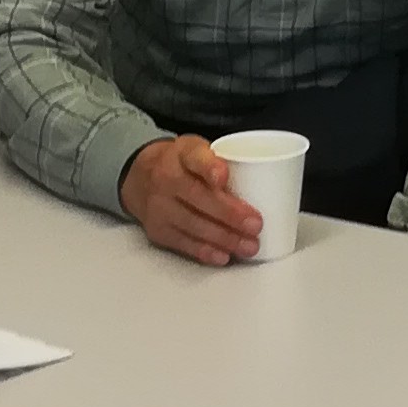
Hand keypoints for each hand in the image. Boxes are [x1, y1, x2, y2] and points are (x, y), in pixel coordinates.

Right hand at [119, 137, 263, 266]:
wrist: (142, 177)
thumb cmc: (185, 164)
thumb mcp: (200, 150)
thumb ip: (224, 163)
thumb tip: (266, 186)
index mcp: (183, 153)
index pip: (195, 156)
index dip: (209, 166)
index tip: (223, 176)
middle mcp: (166, 178)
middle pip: (197, 196)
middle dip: (229, 213)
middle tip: (256, 225)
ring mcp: (159, 206)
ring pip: (193, 224)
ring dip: (224, 238)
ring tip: (249, 246)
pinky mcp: (157, 229)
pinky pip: (183, 243)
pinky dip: (205, 251)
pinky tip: (224, 256)